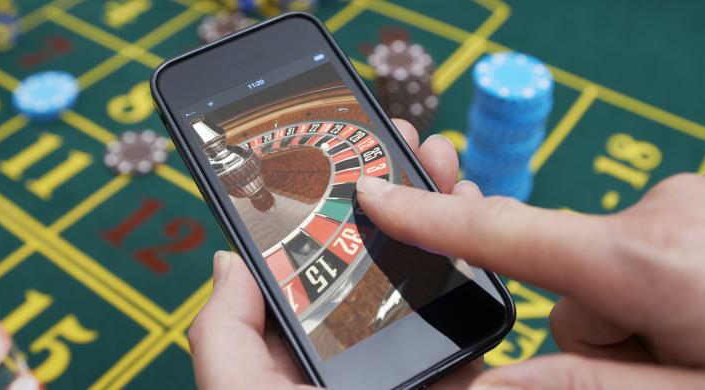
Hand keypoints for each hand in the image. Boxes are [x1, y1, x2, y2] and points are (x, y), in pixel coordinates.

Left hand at [186, 120, 479, 388]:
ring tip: (440, 158)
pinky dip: (481, 263)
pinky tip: (478, 216)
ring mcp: (410, 356)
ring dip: (441, 209)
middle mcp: (357, 341)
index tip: (344, 146)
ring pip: (430, 271)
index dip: (330, 200)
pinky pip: (472, 315)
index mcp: (301, 341)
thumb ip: (222, 326)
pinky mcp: (457, 375)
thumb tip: (226, 259)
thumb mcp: (235, 383)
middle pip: (380, 251)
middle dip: (394, 186)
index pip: (315, 257)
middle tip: (400, 134)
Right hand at [356, 165, 704, 388]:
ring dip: (641, 309)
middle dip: (598, 326)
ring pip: (619, 265)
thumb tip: (485, 386)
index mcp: (645, 264)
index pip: (503, 234)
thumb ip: (584, 385)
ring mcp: (694, 197)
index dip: (427, 218)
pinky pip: (657, 244)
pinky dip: (672, 283)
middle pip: (574, 277)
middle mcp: (660, 213)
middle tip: (666, 364)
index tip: (374, 195)